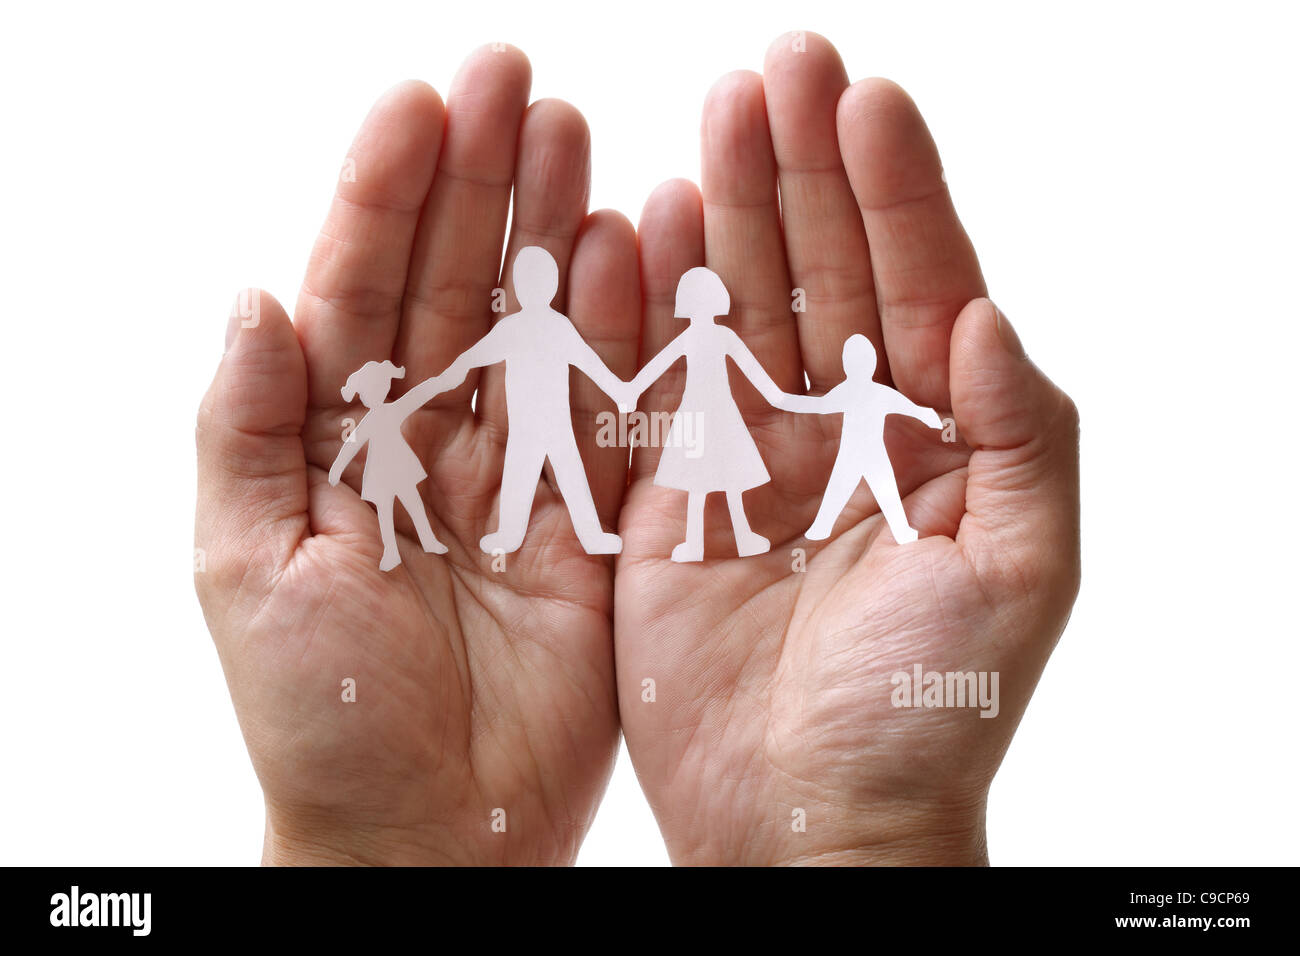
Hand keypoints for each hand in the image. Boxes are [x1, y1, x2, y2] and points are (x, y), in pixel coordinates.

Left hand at [196, 49, 642, 863]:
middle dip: (481, 182)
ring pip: (537, 328)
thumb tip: (252, 298)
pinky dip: (624, 333)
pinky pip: (609, 410)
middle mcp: (427, 440)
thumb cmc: (318, 715)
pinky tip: (633, 251)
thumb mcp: (248, 567)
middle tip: (517, 84)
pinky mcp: (590, 519)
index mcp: (337, 441)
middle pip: (454, 285)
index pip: (359, 288)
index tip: (422, 104)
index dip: (385, 194)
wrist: (425, 831)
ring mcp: (515, 473)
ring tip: (577, 139)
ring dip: (554, 232)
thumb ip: (246, 431)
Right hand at [616, 34, 1078, 864]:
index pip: (920, 284)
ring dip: (731, 207)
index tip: (866, 98)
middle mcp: (845, 430)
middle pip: (826, 270)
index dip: (897, 189)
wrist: (808, 819)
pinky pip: (658, 382)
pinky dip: (650, 304)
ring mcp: (752, 458)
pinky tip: (645, 224)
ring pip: (742, 305)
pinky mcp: (669, 496)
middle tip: (783, 66)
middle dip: (806, 166)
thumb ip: (1025, 437)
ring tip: (720, 109)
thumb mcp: (1017, 573)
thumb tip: (992, 313)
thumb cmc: (928, 715)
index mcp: (935, 438)